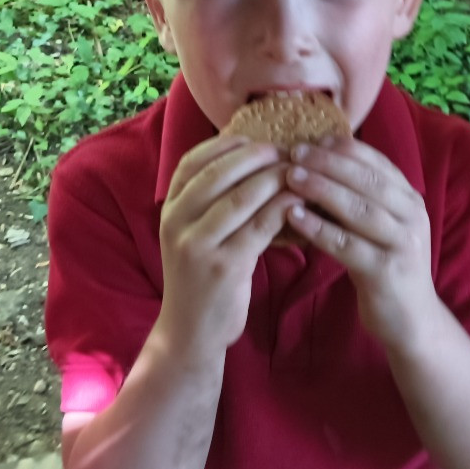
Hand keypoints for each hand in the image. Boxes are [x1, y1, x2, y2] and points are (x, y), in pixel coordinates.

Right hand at [158, 135, 300, 359]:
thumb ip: (209, 202)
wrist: (190, 332)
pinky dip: (281, 208)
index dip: (225, 144)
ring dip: (273, 178)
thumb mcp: (193, 235)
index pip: (192, 162)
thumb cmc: (201, 277)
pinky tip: (299, 201)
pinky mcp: (222, 266)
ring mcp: (197, 245)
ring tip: (298, 170)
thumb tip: (249, 159)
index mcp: (170, 210)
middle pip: (218, 174)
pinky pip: (259, 226)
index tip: (253, 136)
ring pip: (240, 197)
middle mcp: (176, 223)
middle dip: (255, 156)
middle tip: (285, 149)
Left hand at [284, 139, 435, 345]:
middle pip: (366, 180)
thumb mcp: (381, 227)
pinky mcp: (386, 271)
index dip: (344, 148)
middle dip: (328, 163)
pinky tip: (294, 216)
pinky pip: (347, 244)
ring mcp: (402, 243)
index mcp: (410, 199)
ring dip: (321, 189)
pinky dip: (319, 228)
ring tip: (290, 177)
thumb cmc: (386, 266)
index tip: (312, 139)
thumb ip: (361, 198)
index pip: (377, 163)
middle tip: (294, 152)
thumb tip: (318, 163)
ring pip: (358, 208)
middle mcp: (412, 216)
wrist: (411, 320)